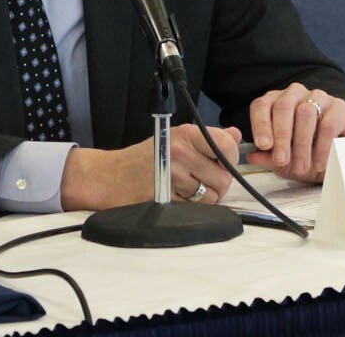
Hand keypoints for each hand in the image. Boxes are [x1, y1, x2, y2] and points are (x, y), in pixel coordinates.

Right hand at [59, 123, 240, 210]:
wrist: (108, 176)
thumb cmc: (145, 158)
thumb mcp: (176, 138)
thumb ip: (209, 138)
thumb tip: (236, 136)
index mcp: (186, 134)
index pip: (227, 146)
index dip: (229, 159)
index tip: (220, 163)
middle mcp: (180, 152)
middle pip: (223, 177)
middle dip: (216, 184)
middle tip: (199, 180)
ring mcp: (171, 176)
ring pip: (211, 197)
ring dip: (204, 199)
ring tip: (186, 190)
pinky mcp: (165, 199)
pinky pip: (195, 210)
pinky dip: (190, 209)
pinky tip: (176, 199)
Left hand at [242, 83, 344, 181]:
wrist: (332, 154)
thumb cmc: (301, 152)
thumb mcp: (281, 159)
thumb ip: (267, 157)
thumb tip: (252, 157)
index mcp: (274, 102)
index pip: (262, 106)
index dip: (260, 124)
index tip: (263, 145)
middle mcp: (294, 94)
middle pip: (283, 107)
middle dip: (282, 137)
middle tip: (282, 160)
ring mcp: (317, 96)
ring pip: (305, 113)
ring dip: (302, 144)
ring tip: (301, 167)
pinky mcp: (338, 106)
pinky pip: (328, 124)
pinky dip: (322, 148)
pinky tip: (319, 163)